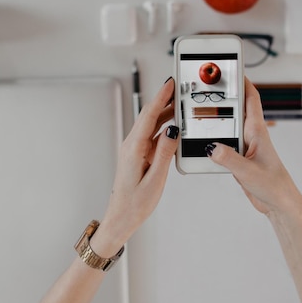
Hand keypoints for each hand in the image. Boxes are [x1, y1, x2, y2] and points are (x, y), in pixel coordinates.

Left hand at [92, 77, 178, 252]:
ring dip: (165, 113)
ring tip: (180, 104)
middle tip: (179, 88)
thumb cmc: (135, 203)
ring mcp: (134, 149)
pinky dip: (163, 127)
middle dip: (164, 100)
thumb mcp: (155, 179)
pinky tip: (173, 127)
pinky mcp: (137, 155)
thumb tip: (173, 129)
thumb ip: (165, 152)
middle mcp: (131, 145)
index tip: (170, 83)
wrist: (121, 218)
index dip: (161, 97)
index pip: (149, 115)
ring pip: (151, 124)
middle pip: (149, 115)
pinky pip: (151, 135)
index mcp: (134, 148)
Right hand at [207, 77, 301, 215]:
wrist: (279, 204)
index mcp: (257, 132)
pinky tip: (199, 139)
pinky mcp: (238, 158)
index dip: (242, 80)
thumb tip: (211, 147)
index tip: (231, 65)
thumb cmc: (273, 185)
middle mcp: (251, 135)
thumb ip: (229, 159)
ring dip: (215, 117)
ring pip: (227, 125)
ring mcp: (244, 146)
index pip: (250, 98)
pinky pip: (223, 142)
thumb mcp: (248, 172)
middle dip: (223, 94)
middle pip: (235, 108)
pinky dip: (212, 138)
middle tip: (206, 82)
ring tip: (197, 106)